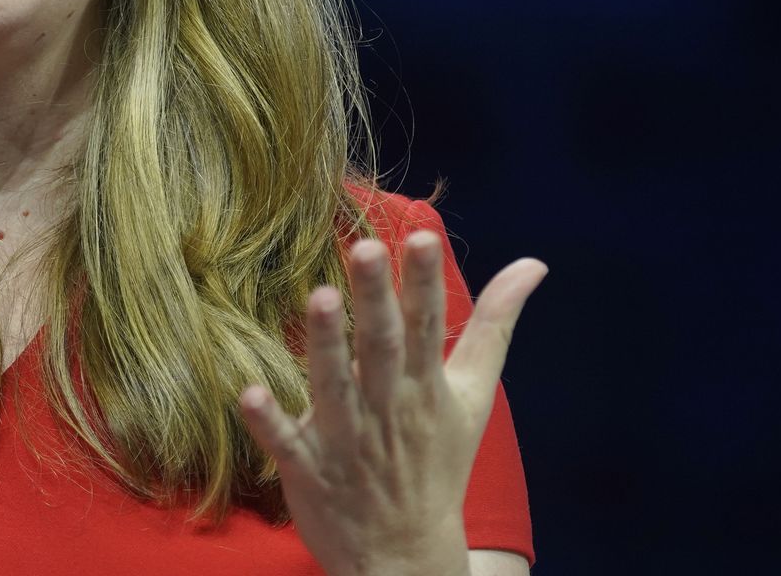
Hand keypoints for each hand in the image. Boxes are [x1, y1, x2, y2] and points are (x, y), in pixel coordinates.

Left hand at [237, 231, 546, 575]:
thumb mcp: (473, 395)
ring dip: (325, 345)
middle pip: (381, 347)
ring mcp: (347, 440)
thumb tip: (532, 263)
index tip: (420, 235)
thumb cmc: (437, 461)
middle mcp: (388, 408)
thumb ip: (493, 325)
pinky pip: (286, 443)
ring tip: (316, 296)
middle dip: (376, 300)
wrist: (407, 556)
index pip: (428, 326)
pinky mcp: (309, 468)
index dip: (424, 282)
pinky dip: (269, 422)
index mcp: (426, 387)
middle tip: (364, 248)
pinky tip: (248, 392)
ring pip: (335, 387)